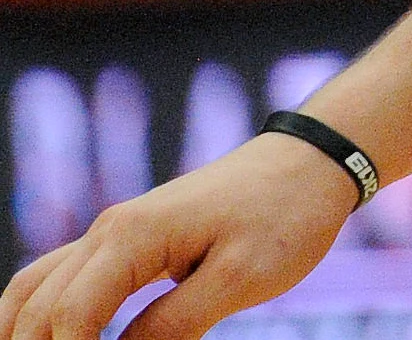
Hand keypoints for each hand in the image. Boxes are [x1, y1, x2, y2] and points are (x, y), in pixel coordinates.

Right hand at [0, 133, 357, 339]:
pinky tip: (50, 337)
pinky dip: (42, 310)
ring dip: (24, 330)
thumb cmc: (286, 214)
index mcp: (130, 239)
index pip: (69, 319)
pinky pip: (60, 276)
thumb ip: (174, 325)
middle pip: (39, 307)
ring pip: (35, 287)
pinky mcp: (128, 239)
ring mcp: (113, 232)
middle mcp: (107, 231)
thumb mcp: (240, 279)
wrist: (311, 160)